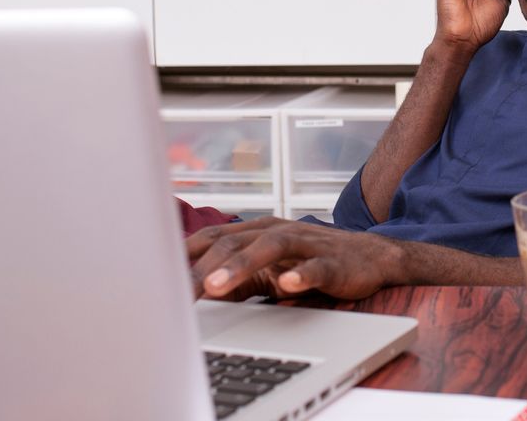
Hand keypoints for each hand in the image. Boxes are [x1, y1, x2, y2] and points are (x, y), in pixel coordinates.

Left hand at [186, 218, 402, 300]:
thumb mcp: (267, 270)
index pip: (212, 239)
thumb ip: (234, 277)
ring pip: (269, 248)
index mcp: (257, 231)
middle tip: (176, 295)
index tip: (156, 281)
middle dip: (201, 269)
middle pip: (233, 244)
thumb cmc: (313, 261)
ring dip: (240, 267)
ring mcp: (307, 244)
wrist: (370, 258)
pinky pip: (316, 268)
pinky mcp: (334, 263)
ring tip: (215, 286)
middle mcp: (278, 231)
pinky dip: (300, 276)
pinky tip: (286, 286)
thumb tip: (193, 292)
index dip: (183, 258)